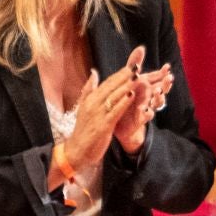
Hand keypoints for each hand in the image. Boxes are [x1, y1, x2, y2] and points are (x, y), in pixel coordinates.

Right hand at [68, 46, 144, 166]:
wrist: (77, 150)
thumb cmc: (84, 130)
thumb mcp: (84, 107)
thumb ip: (89, 89)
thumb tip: (94, 72)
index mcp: (90, 98)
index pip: (108, 82)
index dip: (120, 73)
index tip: (132, 65)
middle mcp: (93, 103)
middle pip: (111, 86)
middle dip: (125, 76)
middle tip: (137, 66)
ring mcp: (97, 114)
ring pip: (114, 96)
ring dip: (127, 86)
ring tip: (138, 77)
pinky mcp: (103, 125)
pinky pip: (115, 111)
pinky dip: (123, 102)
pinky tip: (132, 95)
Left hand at [116, 60, 172, 153]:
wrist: (121, 123)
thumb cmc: (127, 99)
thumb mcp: (130, 80)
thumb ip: (135, 65)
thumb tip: (141, 47)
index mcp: (147, 87)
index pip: (158, 78)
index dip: (163, 73)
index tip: (167, 67)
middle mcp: (149, 97)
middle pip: (161, 90)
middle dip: (165, 84)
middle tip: (169, 78)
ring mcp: (146, 108)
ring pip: (157, 103)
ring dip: (159, 98)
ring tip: (158, 92)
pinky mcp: (140, 119)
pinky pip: (146, 117)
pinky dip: (147, 114)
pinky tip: (147, 111)